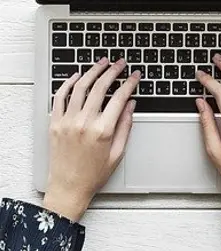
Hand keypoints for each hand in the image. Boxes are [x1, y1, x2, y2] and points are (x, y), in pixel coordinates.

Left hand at [43, 57, 139, 221]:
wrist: (68, 187)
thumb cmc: (93, 174)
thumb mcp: (117, 153)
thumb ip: (125, 126)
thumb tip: (130, 105)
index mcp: (102, 130)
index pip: (119, 98)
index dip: (129, 83)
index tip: (134, 76)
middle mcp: (84, 122)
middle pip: (100, 87)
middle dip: (112, 71)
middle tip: (120, 63)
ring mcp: (67, 121)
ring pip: (80, 87)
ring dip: (92, 71)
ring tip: (102, 63)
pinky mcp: (55, 123)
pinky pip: (60, 97)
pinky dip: (68, 83)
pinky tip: (76, 76)